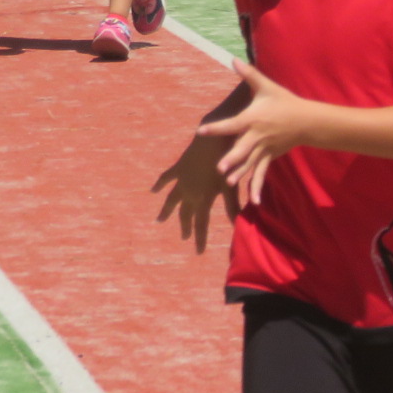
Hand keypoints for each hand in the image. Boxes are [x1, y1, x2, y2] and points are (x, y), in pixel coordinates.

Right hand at [151, 128, 237, 251]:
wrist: (214, 139)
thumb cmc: (228, 162)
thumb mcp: (231, 186)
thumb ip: (233, 206)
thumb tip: (238, 224)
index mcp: (203, 199)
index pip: (201, 225)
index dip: (200, 239)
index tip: (198, 252)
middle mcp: (189, 193)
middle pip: (185, 214)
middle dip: (185, 227)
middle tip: (184, 237)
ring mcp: (182, 181)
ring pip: (172, 200)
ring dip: (166, 211)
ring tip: (159, 220)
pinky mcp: (178, 168)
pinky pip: (166, 178)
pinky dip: (160, 184)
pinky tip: (153, 190)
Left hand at [194, 58, 318, 206]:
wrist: (306, 120)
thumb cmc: (284, 101)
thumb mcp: (266, 87)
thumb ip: (248, 74)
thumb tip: (232, 59)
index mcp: (252, 119)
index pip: (231, 124)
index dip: (216, 128)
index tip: (201, 131)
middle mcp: (257, 136)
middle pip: (242, 149)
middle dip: (231, 159)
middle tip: (219, 168)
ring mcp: (264, 149)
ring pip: (250, 163)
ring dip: (240, 173)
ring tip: (228, 182)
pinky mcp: (270, 157)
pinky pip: (262, 173)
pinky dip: (257, 186)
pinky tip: (253, 201)